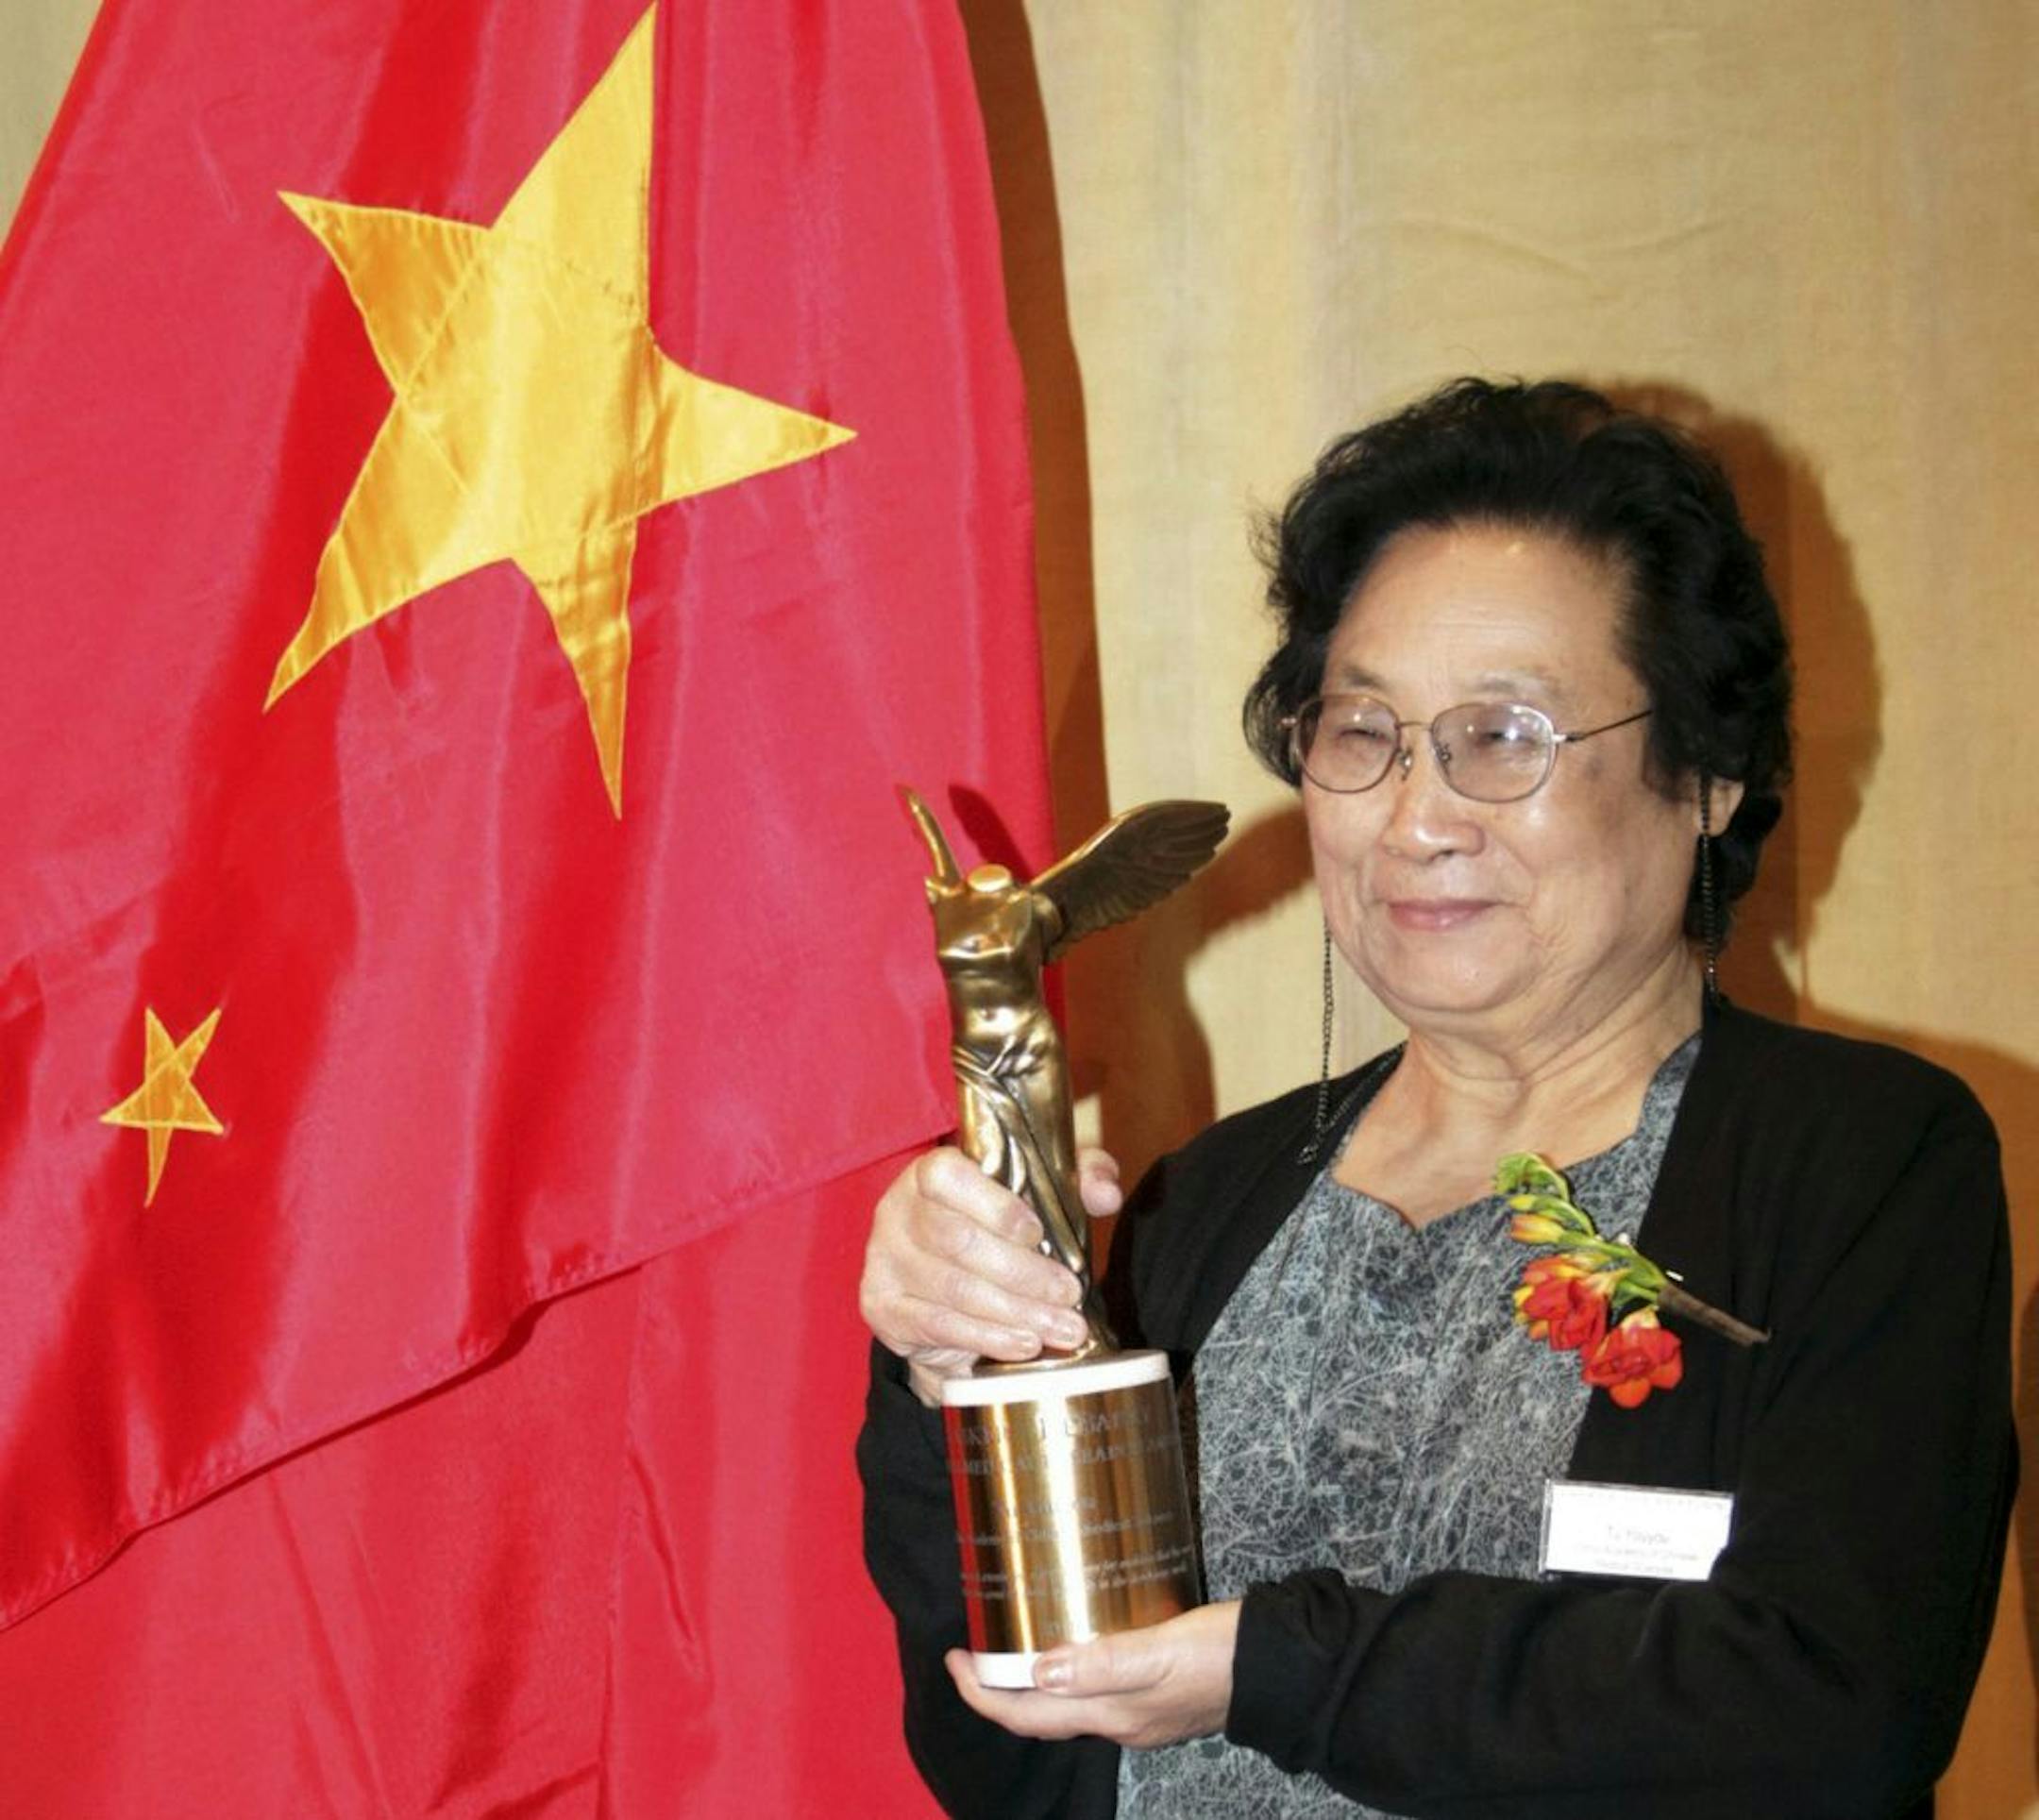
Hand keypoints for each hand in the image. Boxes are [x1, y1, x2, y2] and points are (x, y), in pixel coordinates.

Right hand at [859, 1146, 1123, 1389]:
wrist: (945, 1294)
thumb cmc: (997, 1233)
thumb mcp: (1040, 1197)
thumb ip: (1077, 1180)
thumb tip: (1107, 1193)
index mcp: (928, 1172)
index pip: (947, 1175)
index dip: (994, 1205)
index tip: (1038, 1234)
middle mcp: (896, 1211)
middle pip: (958, 1241)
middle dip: (1023, 1273)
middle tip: (1070, 1295)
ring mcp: (883, 1260)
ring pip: (953, 1288)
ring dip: (1014, 1312)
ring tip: (1062, 1328)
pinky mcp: (881, 1306)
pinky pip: (936, 1324)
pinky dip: (986, 1337)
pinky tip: (1023, 1344)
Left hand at [946, 1601, 1240, 1747]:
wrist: (1278, 1670)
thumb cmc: (1219, 1654)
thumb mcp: (1158, 1650)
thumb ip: (1100, 1663)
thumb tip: (1037, 1671)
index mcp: (1112, 1714)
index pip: (1027, 1716)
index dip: (982, 1694)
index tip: (954, 1659)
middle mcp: (1118, 1722)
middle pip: (1040, 1716)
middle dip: (998, 1689)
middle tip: (972, 1649)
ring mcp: (1138, 1713)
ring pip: (1066, 1705)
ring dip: (1030, 1682)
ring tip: (1009, 1644)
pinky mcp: (1156, 1695)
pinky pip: (1094, 1692)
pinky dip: (1066, 1673)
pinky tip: (1070, 1643)